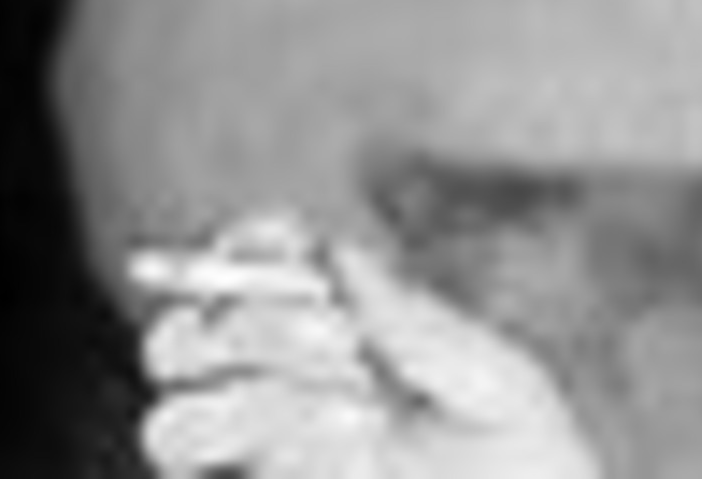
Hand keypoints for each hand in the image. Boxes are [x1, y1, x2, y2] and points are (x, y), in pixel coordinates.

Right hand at [132, 212, 602, 478]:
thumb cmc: (529, 464)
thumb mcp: (491, 384)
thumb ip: (415, 322)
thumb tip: (335, 252)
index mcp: (336, 332)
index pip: (252, 267)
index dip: (252, 245)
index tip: (296, 247)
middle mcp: (275, 396)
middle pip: (181, 338)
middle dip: (251, 325)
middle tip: (343, 338)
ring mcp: (253, 472)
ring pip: (172, 426)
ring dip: (259, 409)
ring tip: (366, 422)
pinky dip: (271, 465)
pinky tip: (356, 467)